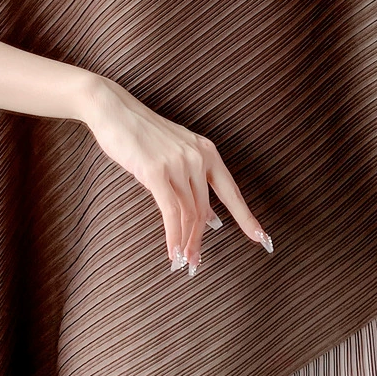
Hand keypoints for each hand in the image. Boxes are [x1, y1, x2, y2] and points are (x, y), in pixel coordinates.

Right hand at [82, 75, 273, 274]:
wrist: (114, 111)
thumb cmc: (143, 136)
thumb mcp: (176, 154)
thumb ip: (194, 182)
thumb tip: (211, 219)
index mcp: (207, 152)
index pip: (232, 192)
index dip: (246, 218)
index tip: (262, 239)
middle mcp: (198, 157)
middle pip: (204, 210)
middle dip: (200, 240)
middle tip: (196, 264)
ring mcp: (178, 164)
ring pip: (188, 213)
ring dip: (186, 243)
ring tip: (183, 263)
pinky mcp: (156, 171)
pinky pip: (170, 211)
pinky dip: (173, 236)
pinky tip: (173, 252)